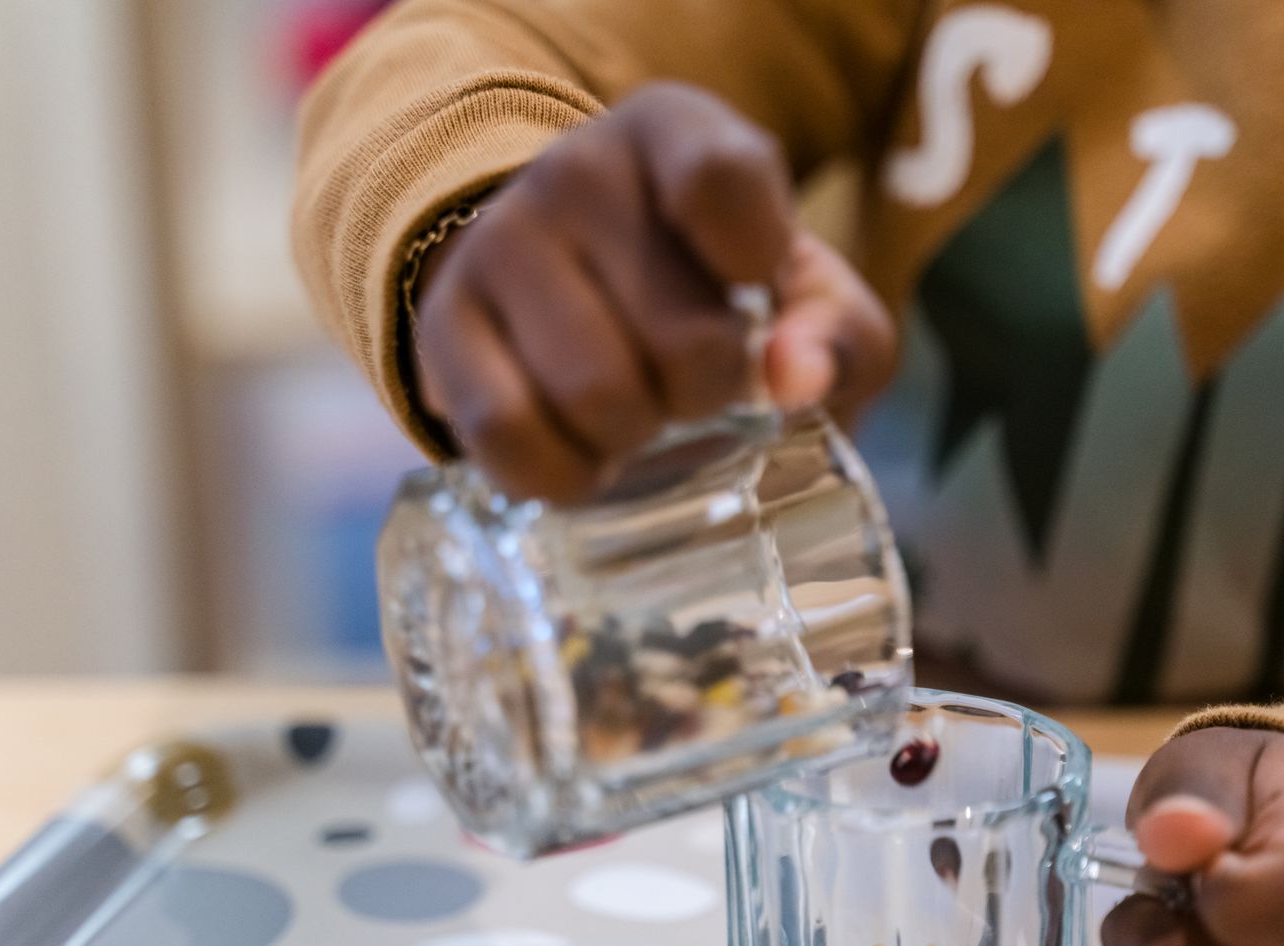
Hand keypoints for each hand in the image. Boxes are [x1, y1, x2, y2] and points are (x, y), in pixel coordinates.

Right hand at [412, 81, 895, 502]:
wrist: (579, 282)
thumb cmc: (716, 290)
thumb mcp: (805, 296)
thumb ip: (841, 334)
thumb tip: (797, 380)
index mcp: (676, 133)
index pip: (721, 181)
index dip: (755, 260)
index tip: (753, 289)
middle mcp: (576, 170)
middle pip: (683, 340)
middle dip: (707, 396)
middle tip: (697, 389)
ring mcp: (498, 242)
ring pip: (595, 396)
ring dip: (635, 441)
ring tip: (640, 420)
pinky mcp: (443, 322)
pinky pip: (506, 435)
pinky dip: (561, 475)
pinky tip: (584, 458)